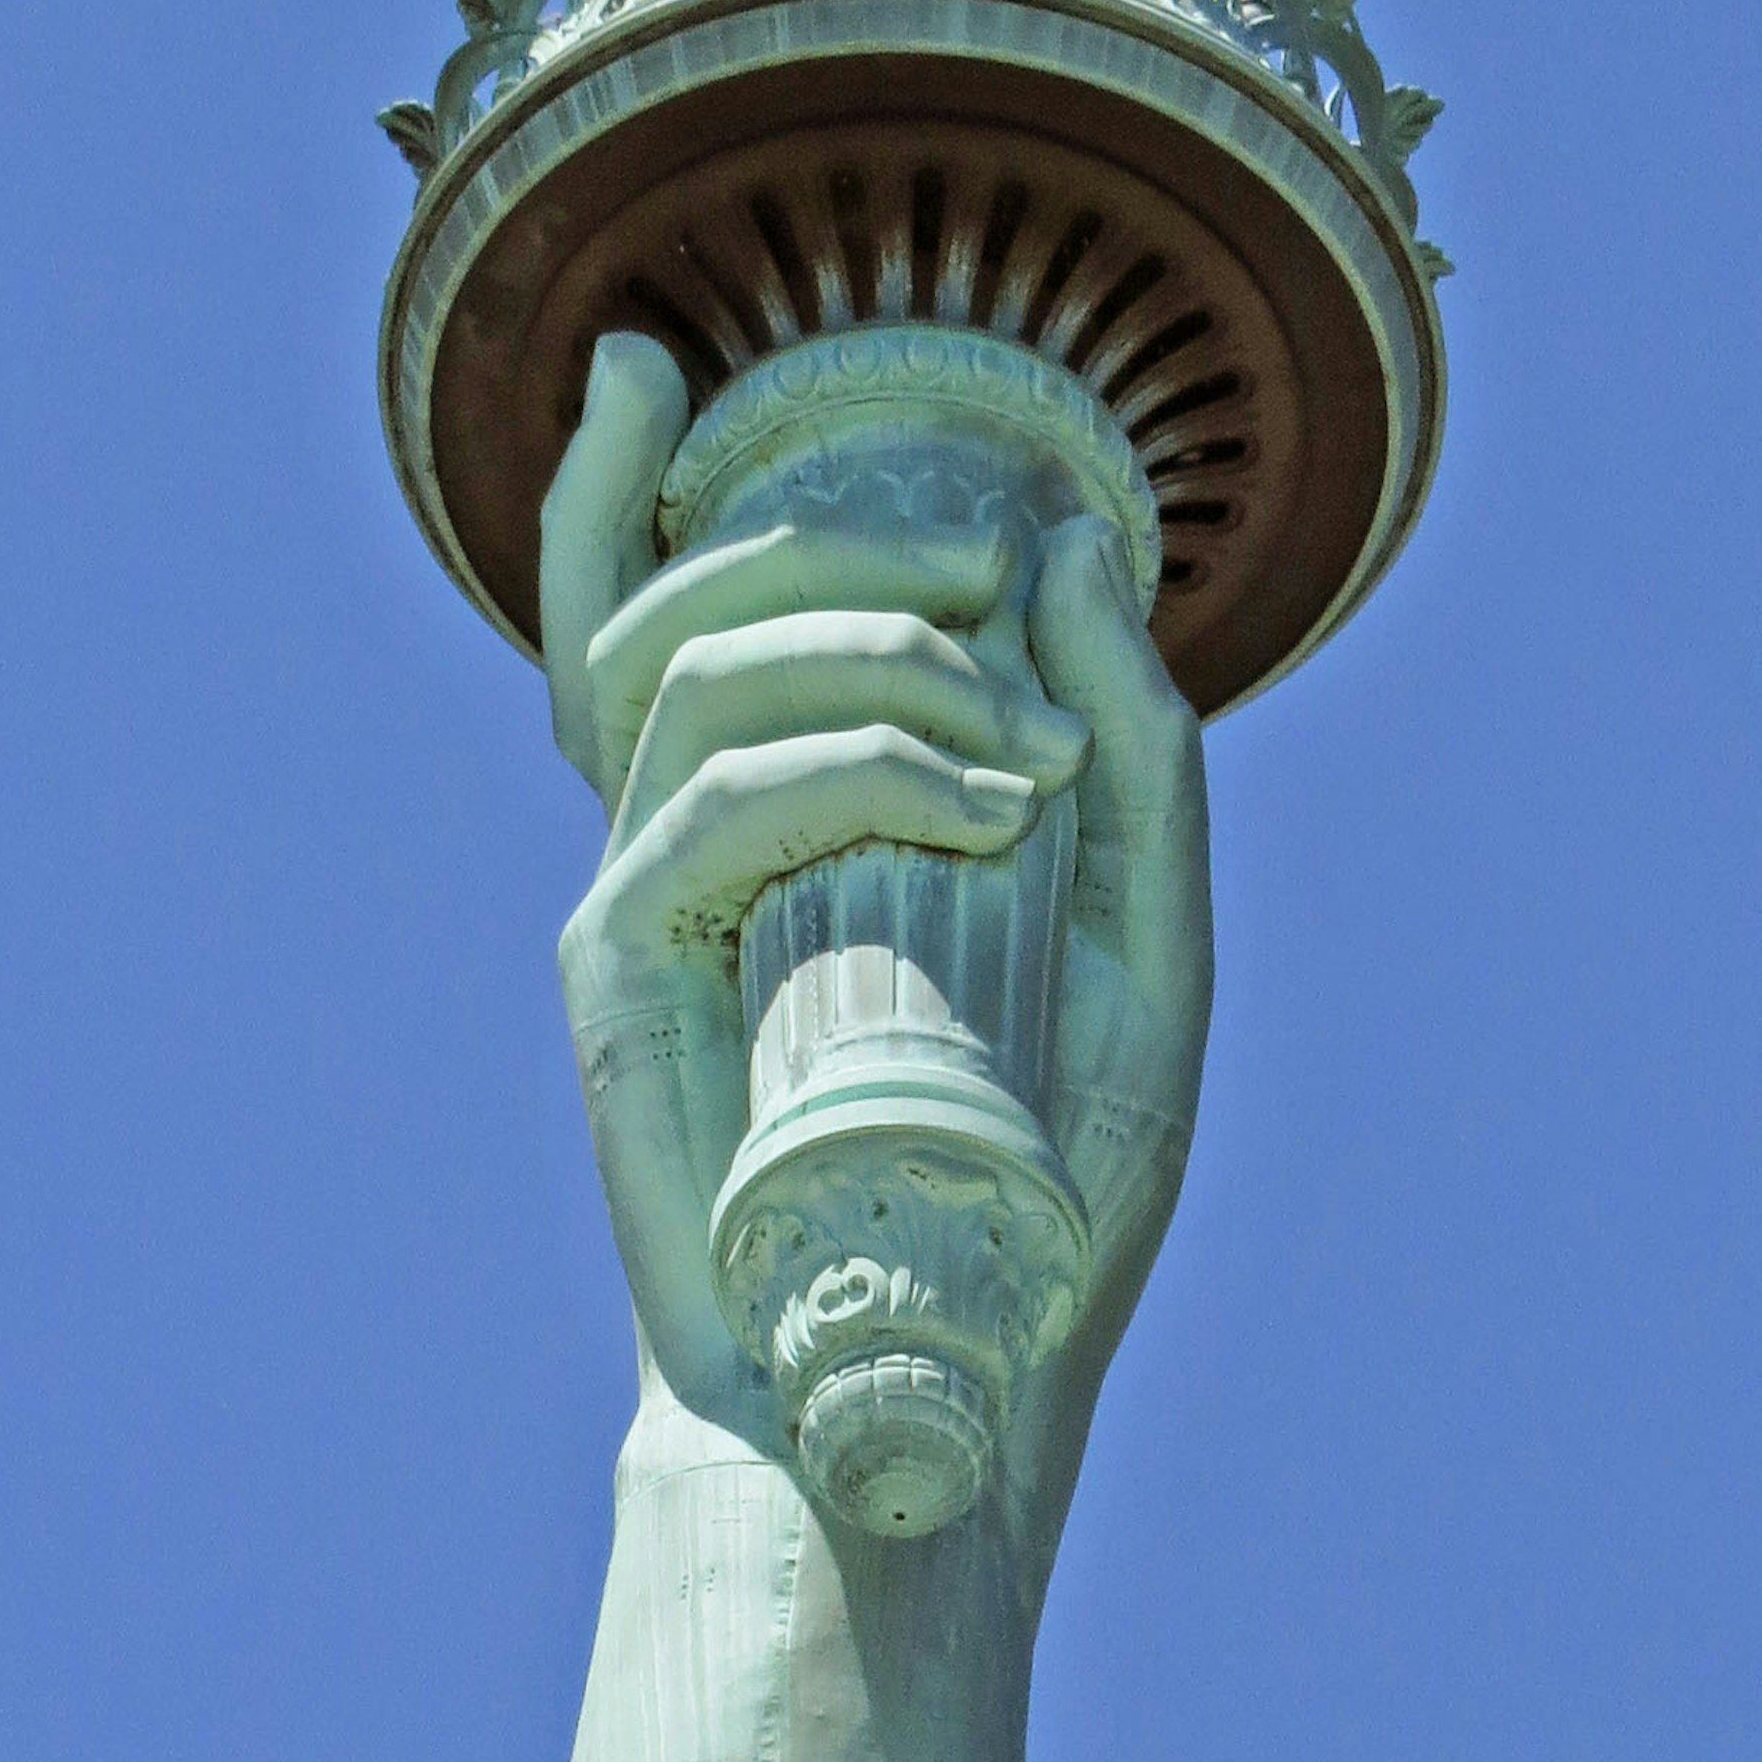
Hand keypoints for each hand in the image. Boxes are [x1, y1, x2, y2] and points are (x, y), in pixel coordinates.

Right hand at [537, 334, 1213, 1596]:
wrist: (938, 1401)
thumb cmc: (1034, 1214)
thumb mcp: (1144, 963)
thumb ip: (1133, 767)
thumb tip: (1083, 556)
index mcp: (764, 834)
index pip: (653, 613)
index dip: (617, 476)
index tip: (659, 360)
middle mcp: (677, 852)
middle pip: (682, 601)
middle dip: (839, 537)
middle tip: (991, 557)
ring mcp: (635, 908)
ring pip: (690, 668)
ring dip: (867, 649)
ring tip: (1020, 730)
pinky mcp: (620, 980)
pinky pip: (705, 798)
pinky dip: (853, 763)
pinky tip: (983, 802)